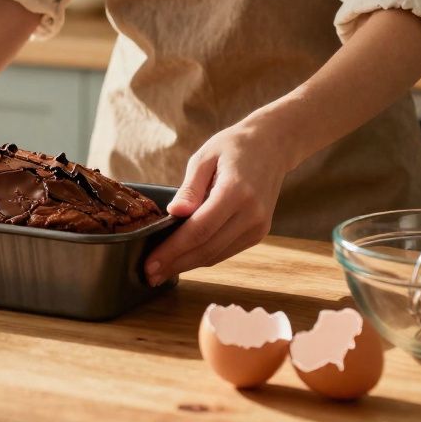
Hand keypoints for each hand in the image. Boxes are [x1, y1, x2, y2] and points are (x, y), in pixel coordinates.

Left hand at [144, 116, 296, 284]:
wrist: (272, 146)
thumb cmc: (233, 148)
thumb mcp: (205, 157)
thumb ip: (190, 188)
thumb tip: (174, 213)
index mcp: (235, 192)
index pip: (199, 230)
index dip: (173, 250)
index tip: (149, 264)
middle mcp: (251, 214)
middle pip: (207, 249)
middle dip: (176, 264)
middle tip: (149, 275)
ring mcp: (258, 227)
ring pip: (217, 255)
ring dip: (188, 265)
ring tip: (161, 271)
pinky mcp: (259, 233)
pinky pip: (226, 251)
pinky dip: (203, 256)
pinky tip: (184, 258)